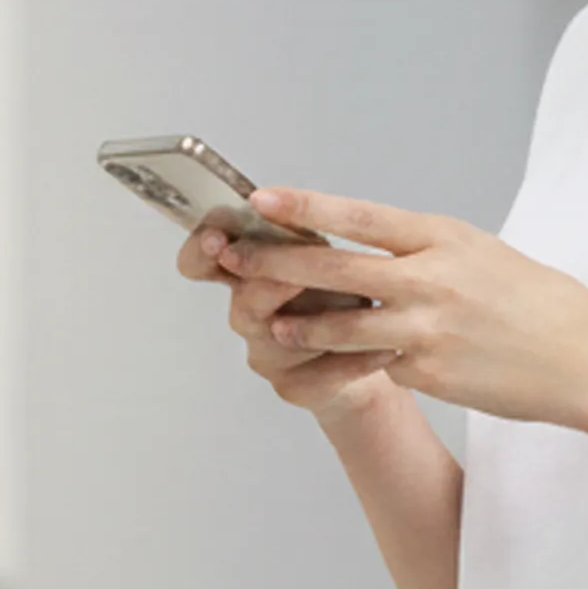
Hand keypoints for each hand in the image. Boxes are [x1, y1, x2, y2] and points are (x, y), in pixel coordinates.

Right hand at [174, 211, 400, 416]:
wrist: (373, 347)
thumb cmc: (342, 291)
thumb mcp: (321, 249)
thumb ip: (295, 232)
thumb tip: (279, 201)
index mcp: (247, 273)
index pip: (201, 262)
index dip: (201, 251)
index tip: (218, 239)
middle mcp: (250, 314)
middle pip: (243, 304)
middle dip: (268, 286)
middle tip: (290, 277)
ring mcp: (269, 354)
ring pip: (282, 341)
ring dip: (322, 323)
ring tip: (362, 307)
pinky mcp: (296, 386)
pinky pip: (321, 375)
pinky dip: (356, 360)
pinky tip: (386, 348)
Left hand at [204, 185, 587, 429]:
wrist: (585, 360)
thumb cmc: (537, 303)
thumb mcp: (482, 254)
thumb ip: (425, 250)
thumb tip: (374, 245)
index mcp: (443, 238)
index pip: (360, 215)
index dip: (305, 207)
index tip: (261, 199)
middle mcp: (431, 279)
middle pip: (336, 269)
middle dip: (277, 264)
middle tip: (235, 260)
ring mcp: (428, 329)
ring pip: (342, 325)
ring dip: (300, 325)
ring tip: (272, 325)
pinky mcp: (429, 373)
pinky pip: (373, 368)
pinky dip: (349, 366)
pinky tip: (324, 369)